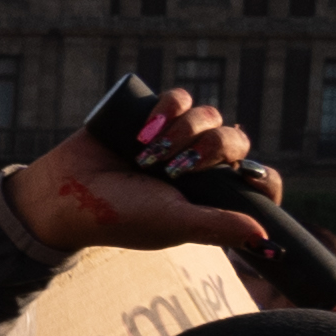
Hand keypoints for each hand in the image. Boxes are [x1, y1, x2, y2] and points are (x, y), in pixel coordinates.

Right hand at [9, 92, 279, 265]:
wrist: (68, 192)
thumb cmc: (120, 218)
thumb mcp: (174, 223)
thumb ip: (219, 227)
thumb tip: (267, 238)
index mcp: (211, 196)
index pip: (257, 180)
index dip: (260, 176)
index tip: (242, 178)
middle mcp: (199, 166)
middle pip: (236, 139)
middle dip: (209, 149)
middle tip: (176, 169)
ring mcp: (177, 138)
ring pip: (209, 115)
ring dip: (182, 132)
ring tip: (147, 156)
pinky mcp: (154, 114)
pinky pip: (181, 97)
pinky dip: (168, 107)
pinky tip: (144, 129)